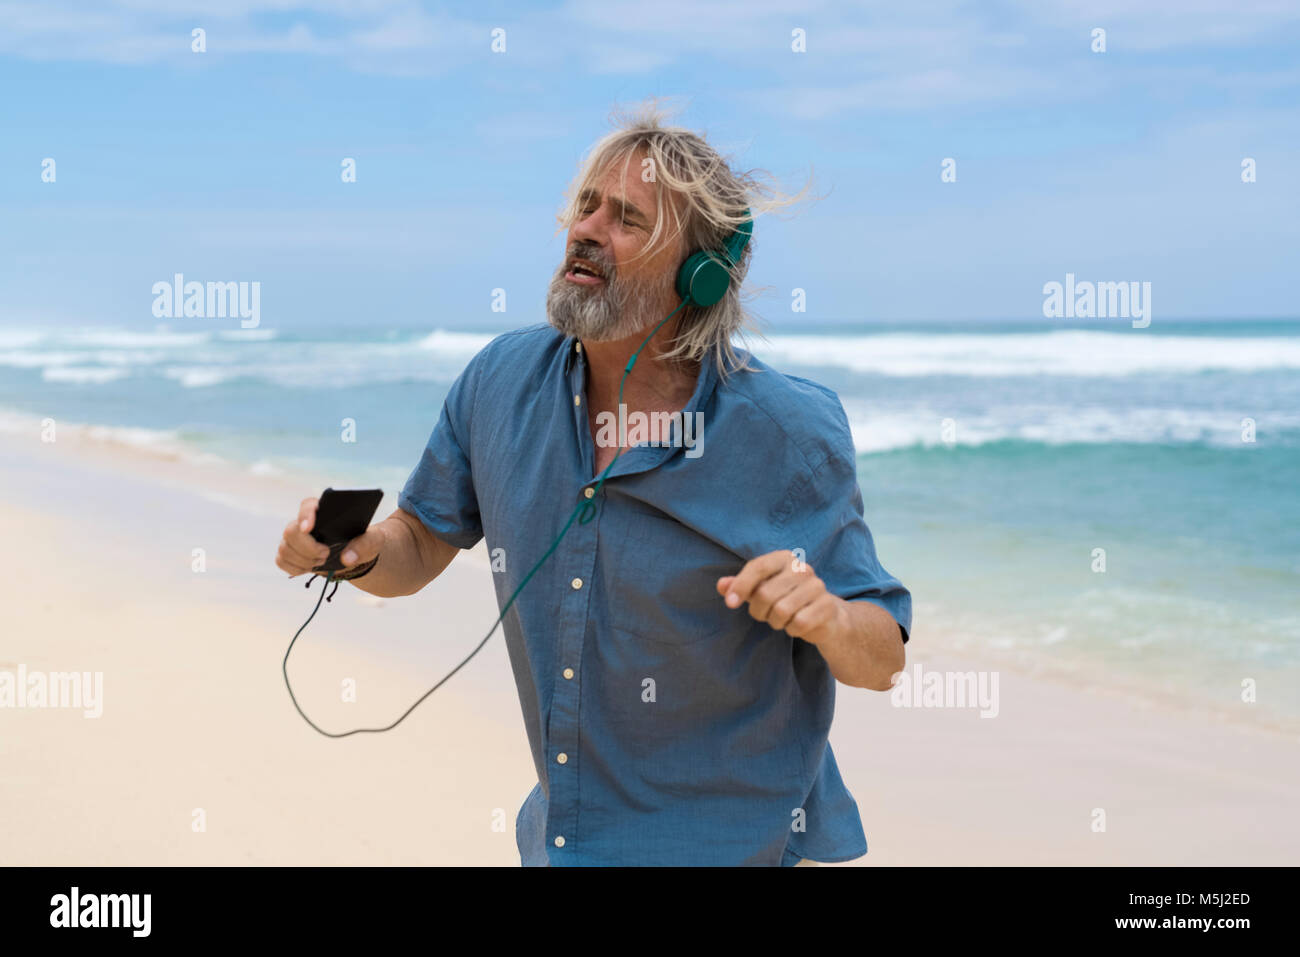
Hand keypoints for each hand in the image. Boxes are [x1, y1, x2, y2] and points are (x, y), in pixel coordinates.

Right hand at [274, 496, 383, 576]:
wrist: (354, 553)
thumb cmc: (363, 541)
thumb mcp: (373, 540)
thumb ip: (364, 545)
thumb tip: (347, 558)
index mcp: (324, 510)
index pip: (308, 505)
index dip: (305, 515)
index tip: (309, 528)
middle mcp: (304, 521)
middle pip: (291, 531)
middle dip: (308, 548)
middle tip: (326, 554)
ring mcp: (294, 537)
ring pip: (285, 548)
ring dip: (304, 560)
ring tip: (322, 561)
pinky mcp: (289, 552)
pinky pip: (281, 561)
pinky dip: (296, 568)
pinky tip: (311, 567)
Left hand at [716, 550, 848, 645]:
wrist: (825, 615)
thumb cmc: (787, 598)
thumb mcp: (760, 589)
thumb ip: (740, 586)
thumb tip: (721, 585)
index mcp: (785, 558)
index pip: (757, 567)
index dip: (740, 586)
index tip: (730, 603)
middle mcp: (802, 568)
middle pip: (765, 593)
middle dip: (758, 611)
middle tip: (764, 615)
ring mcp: (817, 586)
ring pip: (781, 611)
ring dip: (775, 622)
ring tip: (782, 619)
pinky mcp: (827, 606)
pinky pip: (798, 623)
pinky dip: (792, 629)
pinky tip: (796, 625)